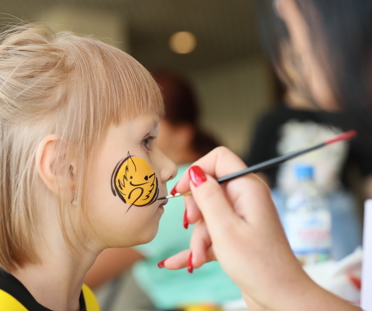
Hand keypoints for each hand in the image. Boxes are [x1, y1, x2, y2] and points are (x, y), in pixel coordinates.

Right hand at [162, 147, 319, 310]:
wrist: (280, 299)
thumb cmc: (258, 266)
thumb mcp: (224, 228)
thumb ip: (207, 196)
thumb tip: (194, 170)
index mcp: (247, 188)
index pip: (218, 159)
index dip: (196, 171)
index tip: (181, 191)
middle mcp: (245, 199)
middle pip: (208, 190)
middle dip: (195, 212)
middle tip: (191, 226)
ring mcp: (241, 218)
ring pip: (207, 216)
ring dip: (197, 238)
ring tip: (198, 258)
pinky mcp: (236, 236)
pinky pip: (211, 234)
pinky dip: (197, 248)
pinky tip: (176, 263)